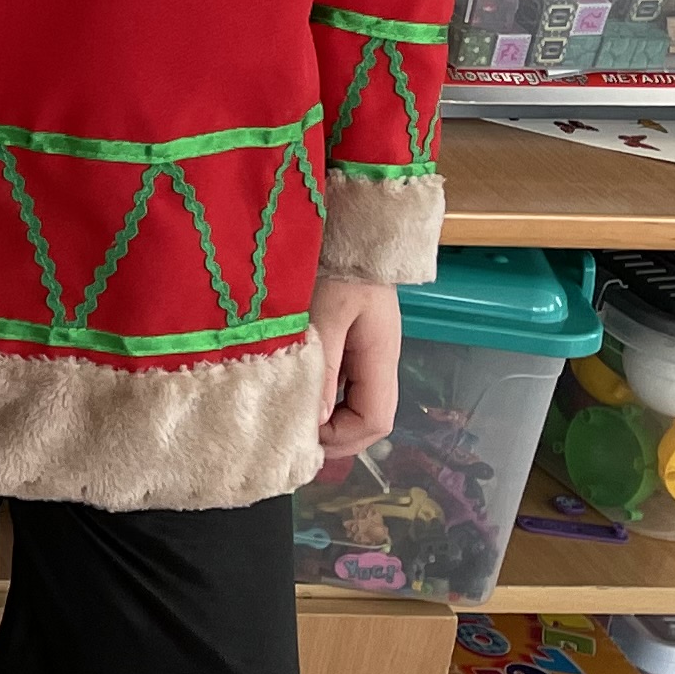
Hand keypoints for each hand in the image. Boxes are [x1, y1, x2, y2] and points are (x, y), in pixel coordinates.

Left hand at [310, 275, 402, 473]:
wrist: (355, 235)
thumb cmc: (341, 269)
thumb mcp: (326, 313)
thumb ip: (324, 364)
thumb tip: (317, 418)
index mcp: (380, 359)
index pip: (375, 420)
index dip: (343, 438)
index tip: (305, 436)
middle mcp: (381, 364)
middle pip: (370, 421)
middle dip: (336, 437)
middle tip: (294, 436)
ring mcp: (370, 358)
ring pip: (357, 407)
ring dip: (329, 421)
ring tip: (293, 420)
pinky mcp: (355, 349)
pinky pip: (345, 388)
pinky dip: (325, 400)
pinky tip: (299, 394)